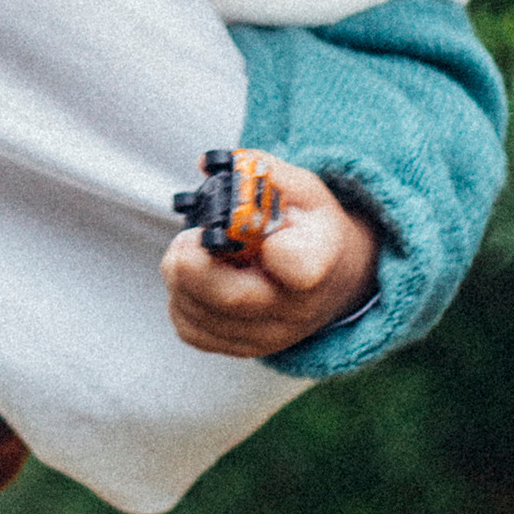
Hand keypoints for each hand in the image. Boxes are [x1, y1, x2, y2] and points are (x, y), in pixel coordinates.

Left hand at [163, 155, 379, 358]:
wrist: (334, 277)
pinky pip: (193, 331)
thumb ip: (256, 170)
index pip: (299, 268)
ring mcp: (270, 335)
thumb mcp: (300, 189)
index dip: (267, 249)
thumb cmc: (310, 228)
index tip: (249, 230)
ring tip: (189, 251)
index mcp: (320, 261)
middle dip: (192, 264)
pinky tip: (193, 279)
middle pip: (232, 299)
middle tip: (184, 238)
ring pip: (202, 316)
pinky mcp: (243, 348)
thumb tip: (207, 165)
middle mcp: (298, 308)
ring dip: (179, 278)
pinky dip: (180, 300)